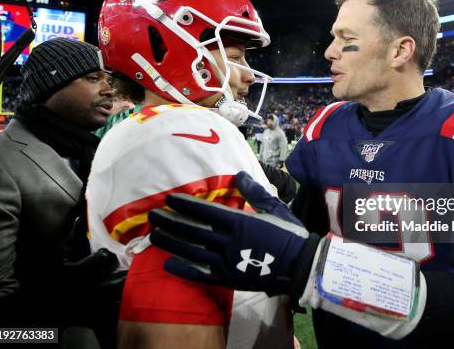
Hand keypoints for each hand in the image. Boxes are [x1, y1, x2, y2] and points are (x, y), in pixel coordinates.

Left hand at [149, 172, 319, 298]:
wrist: (301, 266)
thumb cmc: (289, 233)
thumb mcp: (275, 208)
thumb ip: (254, 192)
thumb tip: (238, 174)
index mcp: (240, 222)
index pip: (205, 212)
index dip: (185, 205)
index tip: (168, 199)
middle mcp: (228, 242)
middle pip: (192, 231)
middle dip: (171, 222)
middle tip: (152, 216)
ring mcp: (226, 262)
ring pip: (192, 251)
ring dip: (172, 243)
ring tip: (155, 236)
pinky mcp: (228, 278)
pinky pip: (201, 274)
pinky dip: (183, 269)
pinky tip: (168, 264)